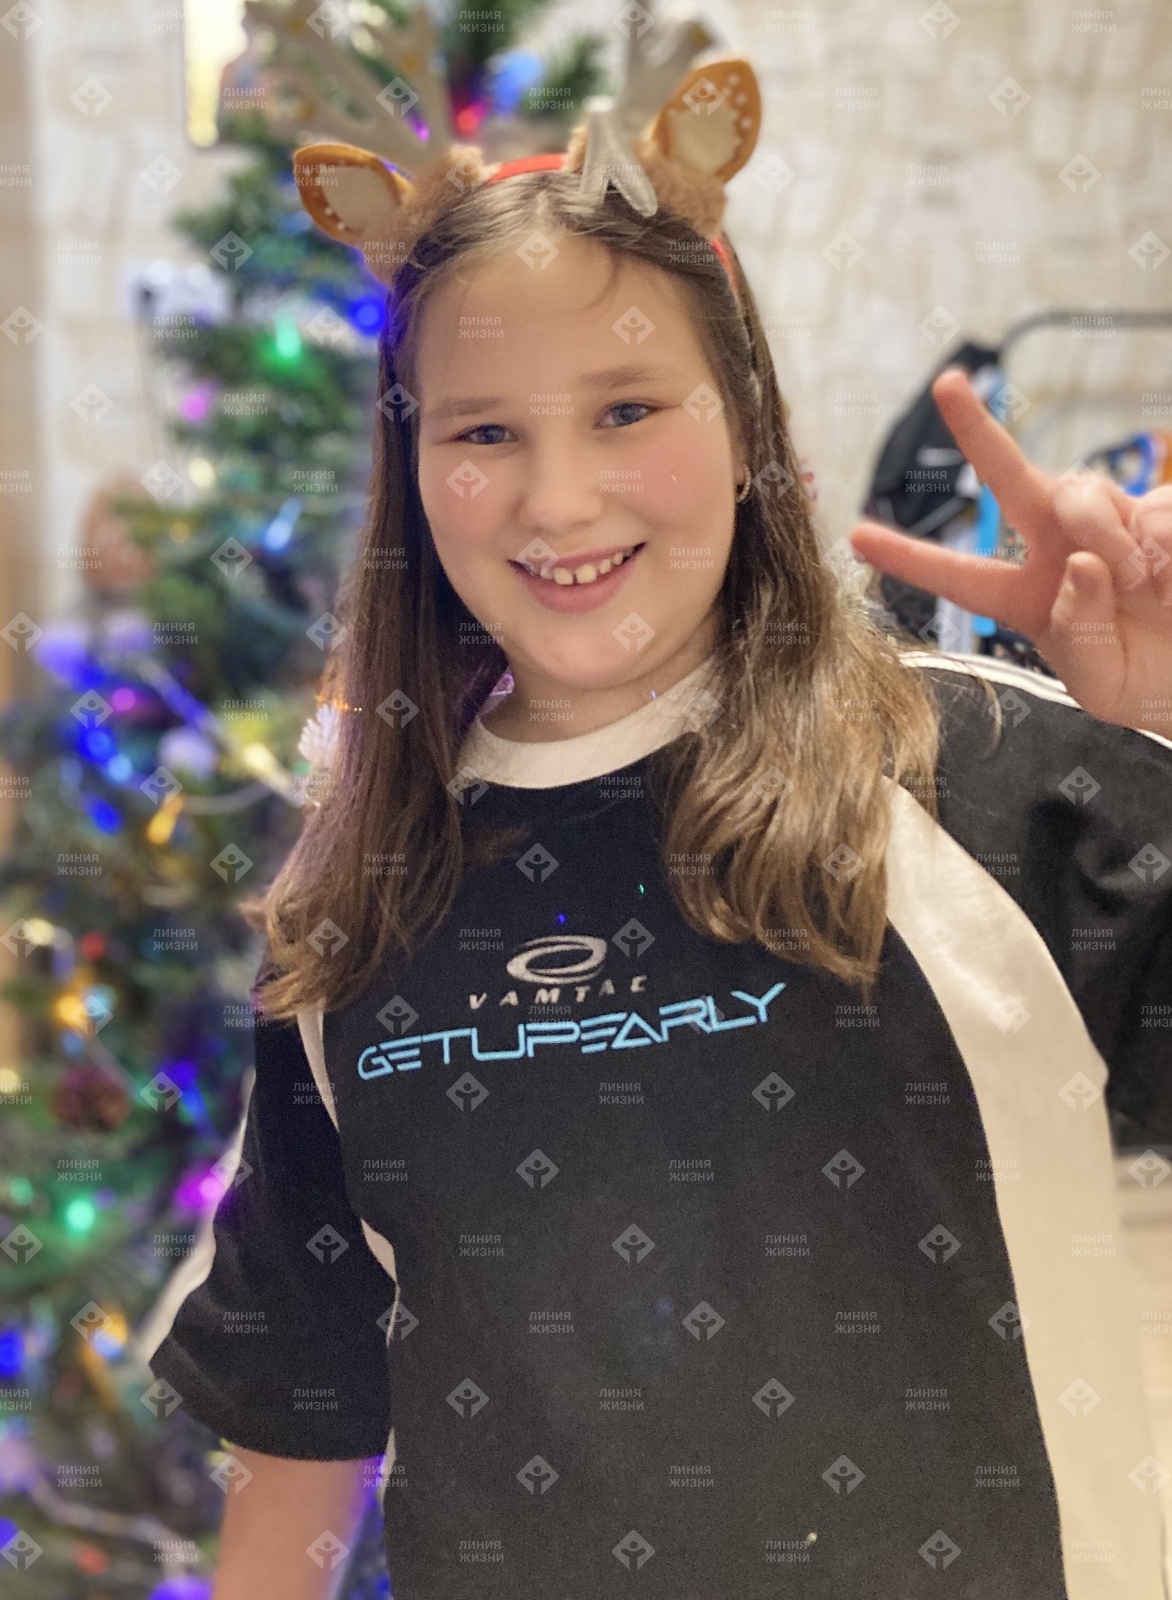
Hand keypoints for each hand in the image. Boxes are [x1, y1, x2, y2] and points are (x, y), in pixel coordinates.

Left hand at [849, 368, 1171, 738]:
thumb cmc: (1143, 679)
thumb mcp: (1101, 683)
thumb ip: (1080, 634)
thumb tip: (1081, 564)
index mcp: (1028, 597)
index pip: (959, 577)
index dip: (909, 556)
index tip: (856, 535)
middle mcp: (1062, 548)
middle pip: (1012, 479)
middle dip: (976, 430)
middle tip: (946, 384)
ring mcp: (1113, 522)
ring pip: (1079, 493)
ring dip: (1106, 537)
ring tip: (1140, 586)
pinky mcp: (1162, 510)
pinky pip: (1154, 507)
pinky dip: (1162, 543)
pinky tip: (1171, 577)